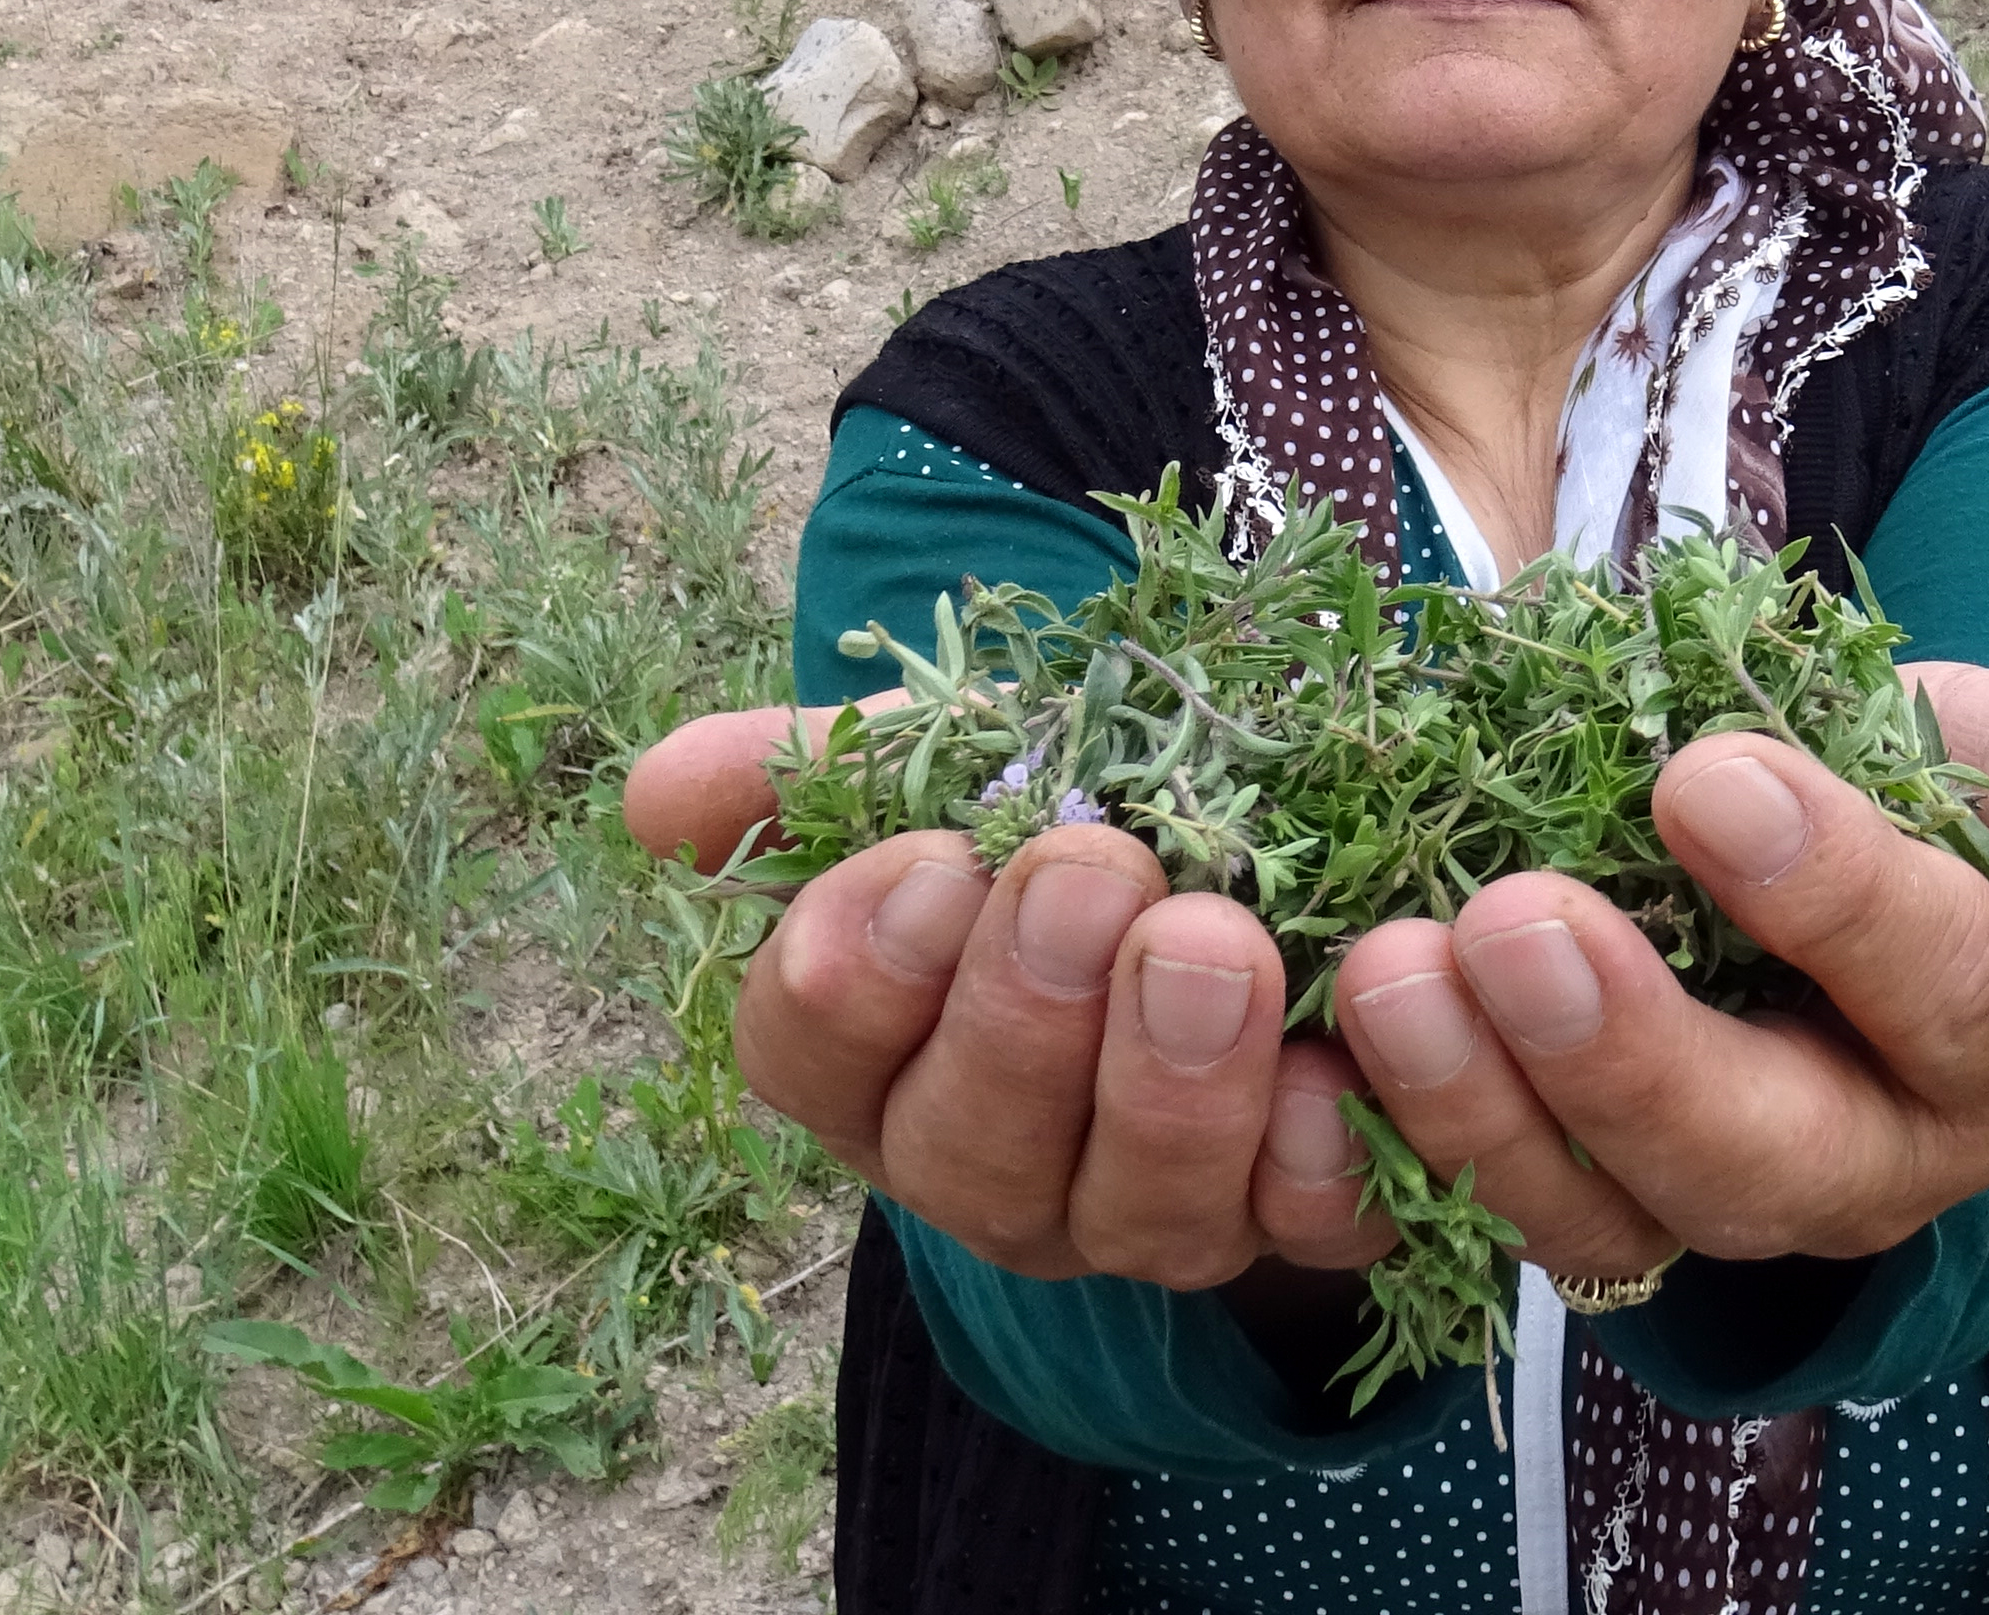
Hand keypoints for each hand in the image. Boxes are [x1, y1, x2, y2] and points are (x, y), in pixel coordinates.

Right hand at [622, 706, 1390, 1290]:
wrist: (1275, 835)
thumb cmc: (1070, 807)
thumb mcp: (949, 760)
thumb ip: (807, 769)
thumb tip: (658, 796)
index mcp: (879, 1061)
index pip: (808, 1056)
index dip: (855, 974)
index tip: (931, 861)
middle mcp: (997, 1170)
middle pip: (968, 1152)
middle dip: (1023, 1015)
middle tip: (1092, 875)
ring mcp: (1148, 1213)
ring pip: (1139, 1210)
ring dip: (1173, 1081)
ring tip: (1217, 941)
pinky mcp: (1297, 1216)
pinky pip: (1308, 1229)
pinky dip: (1318, 1158)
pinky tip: (1330, 1070)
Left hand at [1322, 660, 1988, 1274]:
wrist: (1798, 841)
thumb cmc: (1917, 790)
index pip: (1945, 986)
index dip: (1836, 893)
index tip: (1708, 775)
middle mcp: (1865, 1165)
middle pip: (1763, 1156)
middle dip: (1629, 1054)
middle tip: (1510, 919)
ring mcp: (1706, 1207)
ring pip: (1602, 1218)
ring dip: (1477, 1106)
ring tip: (1382, 971)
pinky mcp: (1572, 1212)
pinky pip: (1478, 1223)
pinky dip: (1386, 1155)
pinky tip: (1310, 1063)